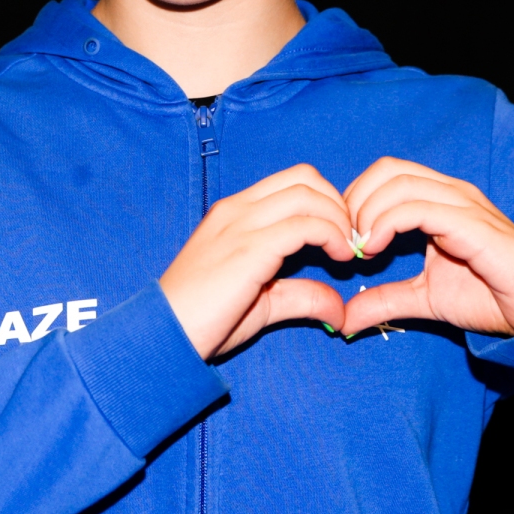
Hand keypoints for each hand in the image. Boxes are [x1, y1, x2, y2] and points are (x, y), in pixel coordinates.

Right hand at [160, 164, 357, 358]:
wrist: (164, 335)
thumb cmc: (202, 321)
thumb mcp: (262, 303)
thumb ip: (300, 296)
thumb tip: (340, 310)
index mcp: (235, 213)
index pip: (292, 181)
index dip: (326, 202)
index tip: (341, 237)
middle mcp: (237, 210)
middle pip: (305, 178)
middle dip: (338, 204)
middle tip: (349, 241)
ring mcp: (241, 225)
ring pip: (307, 195)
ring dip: (339, 219)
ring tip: (347, 251)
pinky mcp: (249, 248)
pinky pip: (304, 225)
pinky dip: (331, 236)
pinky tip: (340, 259)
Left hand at [340, 157, 513, 337]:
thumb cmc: (489, 296)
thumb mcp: (424, 298)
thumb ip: (385, 300)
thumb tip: (345, 319)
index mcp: (439, 199)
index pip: (385, 173)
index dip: (356, 198)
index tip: (346, 238)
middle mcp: (450, 192)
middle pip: (387, 169)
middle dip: (356, 201)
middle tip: (348, 241)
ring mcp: (462, 203)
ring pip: (399, 183)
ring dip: (368, 213)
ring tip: (362, 248)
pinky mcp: (470, 222)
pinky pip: (418, 208)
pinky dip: (386, 223)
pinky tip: (375, 248)